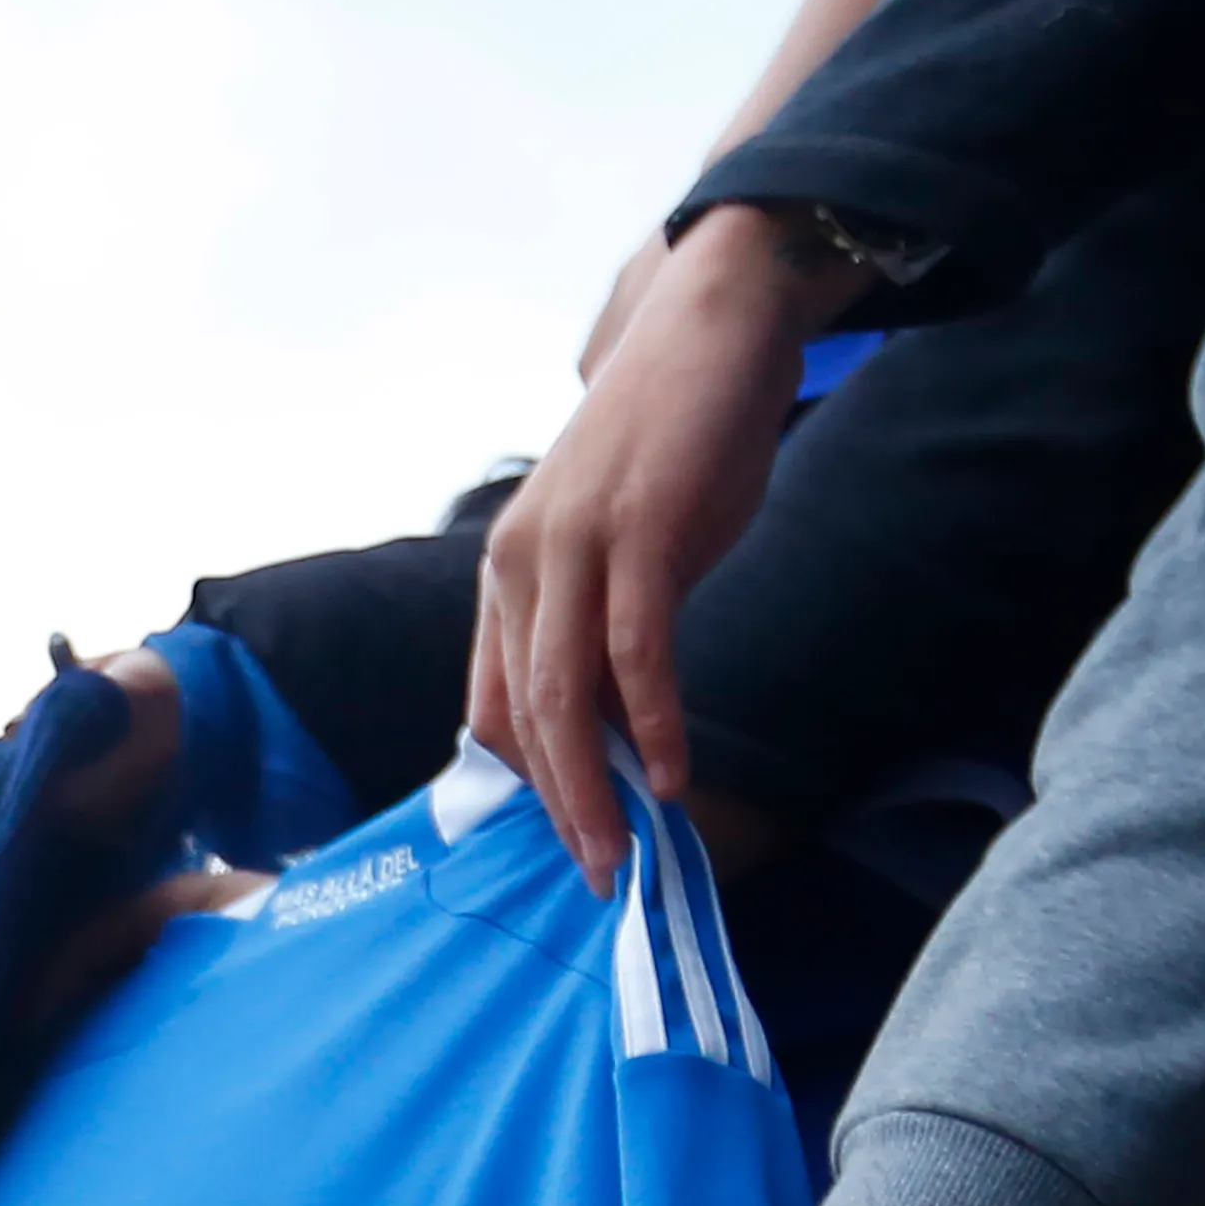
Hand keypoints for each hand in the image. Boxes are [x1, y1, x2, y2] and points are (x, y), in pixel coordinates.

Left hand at [469, 202, 840, 891]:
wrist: (711, 326)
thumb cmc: (672, 442)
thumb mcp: (616, 543)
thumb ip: (601, 623)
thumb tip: (619, 721)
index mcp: (508, 572)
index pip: (493, 705)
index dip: (525, 788)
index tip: (565, 847)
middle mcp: (521, 561)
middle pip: (525, 716)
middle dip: (560, 810)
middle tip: (597, 878)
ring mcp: (575, 544)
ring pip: (566, 696)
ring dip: (595, 789)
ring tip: (624, 854)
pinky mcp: (638, 533)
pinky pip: (635, 652)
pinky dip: (656, 723)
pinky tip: (674, 777)